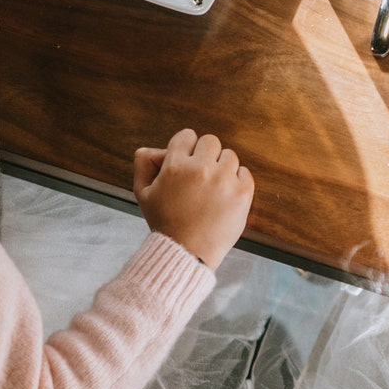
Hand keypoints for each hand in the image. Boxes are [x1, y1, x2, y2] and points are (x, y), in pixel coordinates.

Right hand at [135, 128, 254, 267]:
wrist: (187, 252)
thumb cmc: (165, 223)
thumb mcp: (144, 195)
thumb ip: (144, 166)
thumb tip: (150, 149)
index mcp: (176, 166)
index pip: (186, 136)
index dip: (185, 148)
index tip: (186, 162)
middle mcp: (201, 169)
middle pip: (210, 141)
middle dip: (205, 155)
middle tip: (200, 175)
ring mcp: (224, 180)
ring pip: (230, 155)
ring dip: (222, 168)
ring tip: (212, 189)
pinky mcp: (242, 193)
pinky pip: (245, 172)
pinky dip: (237, 181)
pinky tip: (224, 196)